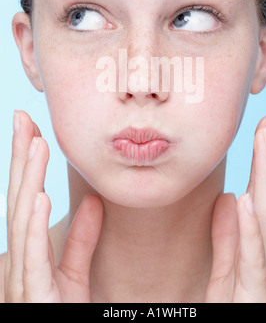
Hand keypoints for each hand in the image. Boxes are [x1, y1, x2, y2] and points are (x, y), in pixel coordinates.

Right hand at [4, 111, 102, 302]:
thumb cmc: (63, 317)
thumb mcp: (73, 275)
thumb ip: (82, 239)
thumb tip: (92, 200)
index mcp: (29, 254)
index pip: (26, 198)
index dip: (26, 163)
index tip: (30, 129)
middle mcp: (19, 264)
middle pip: (19, 201)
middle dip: (19, 159)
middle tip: (22, 118)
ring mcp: (22, 282)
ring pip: (21, 222)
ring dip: (27, 180)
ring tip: (36, 144)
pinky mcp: (34, 299)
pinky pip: (33, 259)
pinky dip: (34, 226)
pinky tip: (39, 196)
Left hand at [205, 107, 265, 302]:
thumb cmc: (227, 314)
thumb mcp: (225, 274)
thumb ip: (229, 239)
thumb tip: (232, 198)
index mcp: (254, 252)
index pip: (261, 195)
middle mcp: (263, 263)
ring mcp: (261, 284)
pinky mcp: (251, 303)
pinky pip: (249, 265)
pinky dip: (250, 231)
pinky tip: (247, 200)